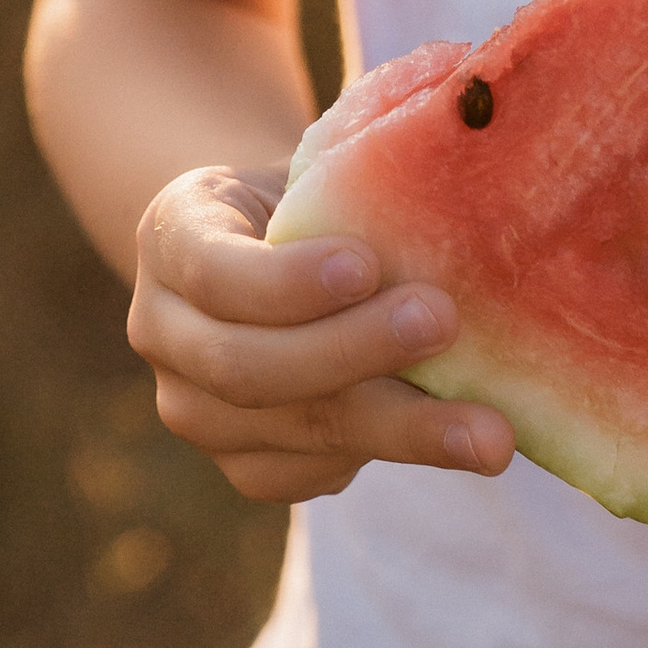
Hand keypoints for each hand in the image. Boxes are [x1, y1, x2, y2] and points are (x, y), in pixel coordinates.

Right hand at [128, 164, 515, 505]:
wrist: (266, 248)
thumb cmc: (307, 196)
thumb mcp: (309, 173)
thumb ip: (349, 197)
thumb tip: (446, 218)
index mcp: (171, 236)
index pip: (213, 272)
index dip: (287, 281)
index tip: (368, 264)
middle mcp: (161, 331)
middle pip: (247, 366)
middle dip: (352, 351)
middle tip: (442, 323)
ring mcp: (191, 408)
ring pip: (287, 433)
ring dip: (395, 429)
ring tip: (486, 432)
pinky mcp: (238, 463)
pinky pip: (306, 474)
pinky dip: (379, 456)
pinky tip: (450, 442)